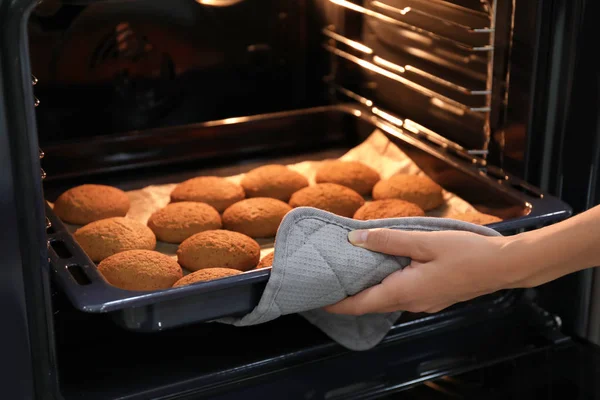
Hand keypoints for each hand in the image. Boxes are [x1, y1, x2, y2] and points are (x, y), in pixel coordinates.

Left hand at [324, 228, 514, 314]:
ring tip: (350, 269)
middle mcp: (410, 303)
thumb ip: (388, 240)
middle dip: (347, 296)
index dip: (336, 304)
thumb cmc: (466, 253)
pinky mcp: (432, 296)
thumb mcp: (424, 241)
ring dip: (367, 289)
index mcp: (403, 291)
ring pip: (385, 298)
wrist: (503, 266)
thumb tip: (354, 239)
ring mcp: (423, 302)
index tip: (316, 298)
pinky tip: (382, 267)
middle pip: (369, 304)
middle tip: (328, 278)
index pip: (359, 305)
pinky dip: (385, 284)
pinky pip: (401, 293)